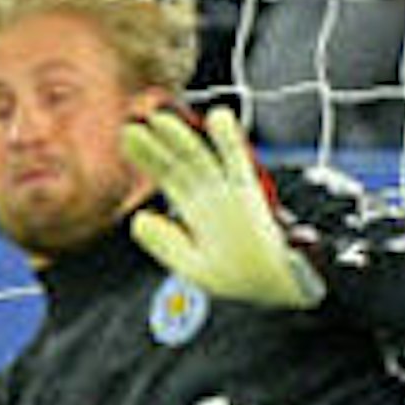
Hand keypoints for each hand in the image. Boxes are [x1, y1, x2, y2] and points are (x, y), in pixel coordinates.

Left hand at [121, 106, 323, 310]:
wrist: (275, 286)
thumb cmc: (238, 277)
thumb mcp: (192, 266)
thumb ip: (163, 243)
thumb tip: (138, 219)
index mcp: (196, 210)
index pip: (168, 176)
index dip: (148, 157)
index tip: (128, 137)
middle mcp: (210, 195)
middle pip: (179, 164)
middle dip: (158, 144)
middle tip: (132, 122)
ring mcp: (229, 192)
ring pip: (202, 158)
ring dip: (183, 138)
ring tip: (160, 117)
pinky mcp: (249, 194)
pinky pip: (238, 163)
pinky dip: (229, 142)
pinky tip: (219, 117)